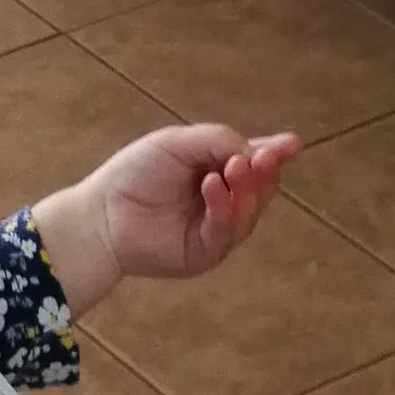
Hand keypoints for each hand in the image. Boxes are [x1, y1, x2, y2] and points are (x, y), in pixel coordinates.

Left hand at [31, 122, 300, 312]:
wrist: (102, 214)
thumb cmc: (135, 173)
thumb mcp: (178, 143)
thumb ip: (217, 140)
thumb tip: (255, 151)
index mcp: (218, 171)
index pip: (255, 162)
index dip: (275, 153)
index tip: (293, 143)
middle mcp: (223, 201)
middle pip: (261, 189)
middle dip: (265, 171)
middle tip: (263, 157)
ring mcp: (216, 230)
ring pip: (250, 212)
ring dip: (246, 188)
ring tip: (234, 167)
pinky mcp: (205, 253)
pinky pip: (225, 232)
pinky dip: (223, 207)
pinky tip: (212, 186)